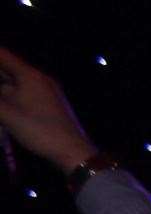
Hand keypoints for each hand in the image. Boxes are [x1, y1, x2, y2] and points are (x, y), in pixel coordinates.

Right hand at [0, 47, 97, 170]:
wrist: (73, 152)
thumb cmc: (39, 129)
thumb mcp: (6, 113)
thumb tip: (0, 95)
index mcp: (30, 75)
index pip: (3, 55)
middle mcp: (39, 79)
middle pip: (8, 69)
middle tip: (0, 99)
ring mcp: (45, 92)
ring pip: (14, 84)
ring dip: (4, 93)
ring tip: (3, 106)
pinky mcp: (48, 106)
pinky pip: (23, 96)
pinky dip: (10, 99)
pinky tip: (6, 113)